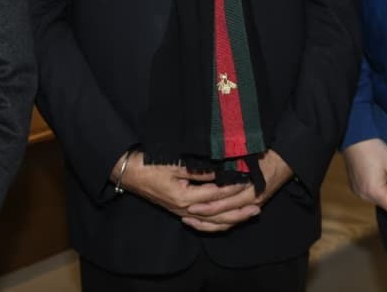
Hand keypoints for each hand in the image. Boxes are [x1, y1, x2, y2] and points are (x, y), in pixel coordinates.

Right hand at [116, 151, 257, 231]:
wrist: (129, 172)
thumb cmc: (149, 164)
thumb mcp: (174, 164)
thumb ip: (199, 170)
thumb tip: (221, 170)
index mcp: (184, 198)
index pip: (216, 195)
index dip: (233, 188)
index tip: (248, 181)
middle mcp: (184, 209)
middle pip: (217, 215)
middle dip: (238, 212)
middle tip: (257, 207)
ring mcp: (181, 212)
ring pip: (211, 221)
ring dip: (231, 219)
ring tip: (248, 214)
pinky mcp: (178, 210)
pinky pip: (202, 222)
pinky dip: (216, 223)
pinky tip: (226, 221)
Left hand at [183, 149, 294, 231]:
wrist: (285, 160)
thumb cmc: (266, 155)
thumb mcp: (248, 157)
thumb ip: (231, 165)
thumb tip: (210, 167)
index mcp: (251, 190)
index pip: (225, 203)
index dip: (208, 205)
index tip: (192, 204)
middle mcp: (252, 202)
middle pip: (225, 216)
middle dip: (205, 216)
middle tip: (186, 214)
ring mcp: (252, 206)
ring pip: (228, 222)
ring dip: (209, 223)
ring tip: (189, 220)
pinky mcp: (251, 207)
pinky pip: (233, 221)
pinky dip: (218, 224)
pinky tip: (203, 222)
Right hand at [342, 138, 386, 216]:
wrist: (354, 137)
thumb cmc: (374, 149)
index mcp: (375, 193)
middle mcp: (365, 197)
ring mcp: (359, 193)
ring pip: (381, 200)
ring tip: (383, 172)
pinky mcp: (356, 188)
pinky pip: (372, 194)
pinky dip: (378, 187)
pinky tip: (375, 173)